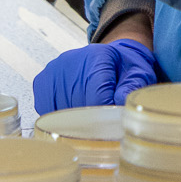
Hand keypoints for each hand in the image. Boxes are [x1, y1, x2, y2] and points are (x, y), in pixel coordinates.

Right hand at [32, 38, 160, 111]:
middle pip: (78, 106)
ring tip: (89, 115)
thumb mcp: (138, 74)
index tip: (113, 122)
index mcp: (97, 57)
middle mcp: (70, 61)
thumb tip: (120, 103)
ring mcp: (53, 72)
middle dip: (92, 121)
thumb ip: (133, 87)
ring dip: (75, 122)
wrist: (108, 57)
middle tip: (103, 124)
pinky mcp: (42, 82)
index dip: (106, 114)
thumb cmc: (124, 69)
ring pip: (61, 113)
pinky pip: (47, 112)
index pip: (98, 95)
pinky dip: (60, 119)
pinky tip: (74, 113)